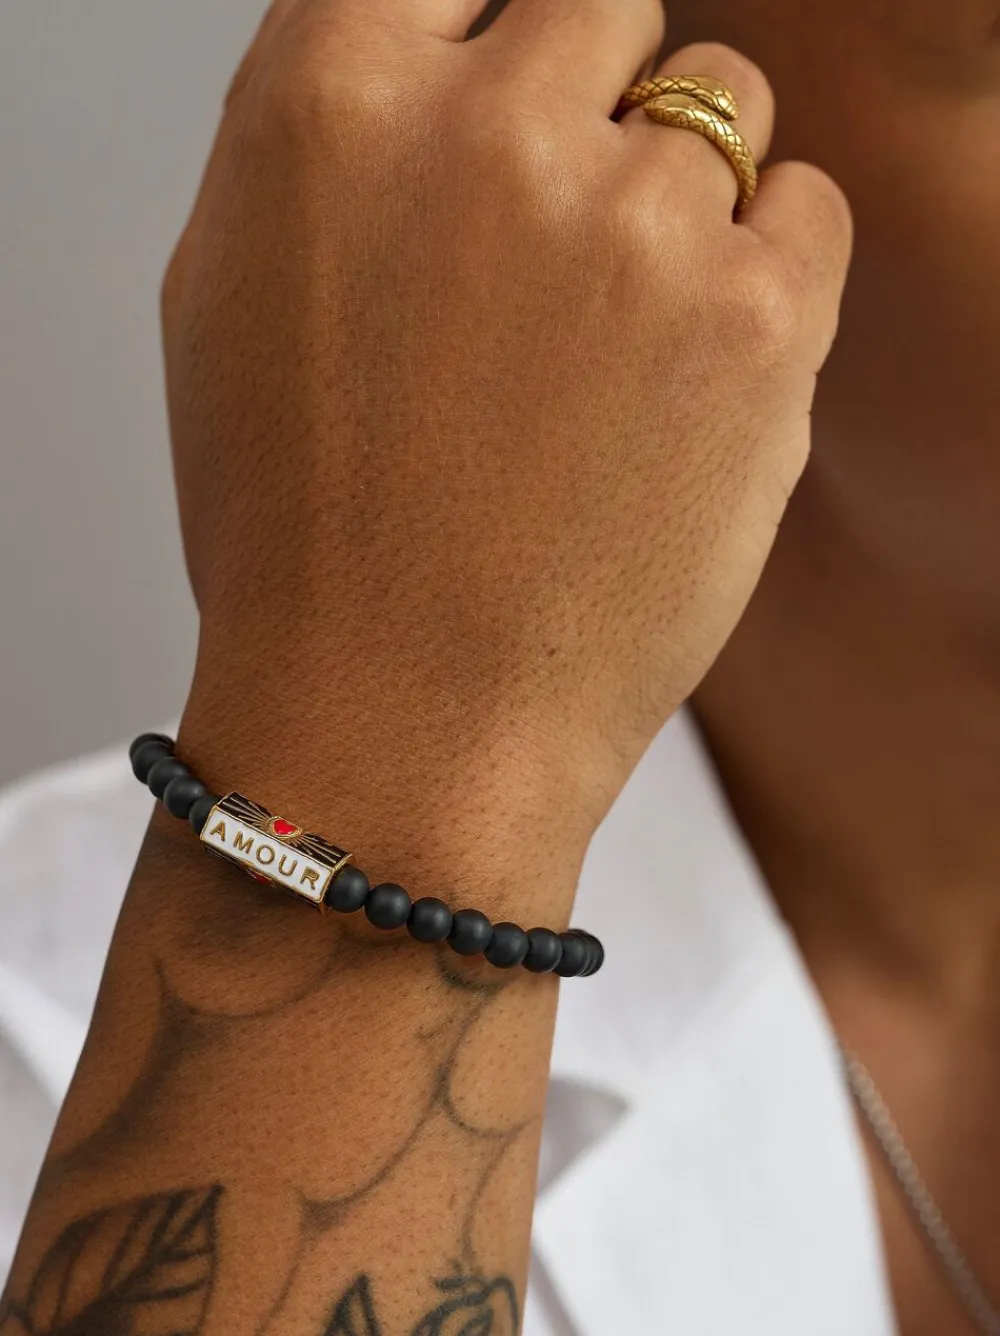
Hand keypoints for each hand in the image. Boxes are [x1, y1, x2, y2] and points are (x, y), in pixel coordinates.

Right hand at [162, 0, 850, 883]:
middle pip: (603, 6)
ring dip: (682, 197)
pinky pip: (807, 209)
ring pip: (722, 106)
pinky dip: (767, 271)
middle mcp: (486, 132)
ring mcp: (634, 220)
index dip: (483, 48)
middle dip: (588, 108)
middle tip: (562, 246)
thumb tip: (424, 59)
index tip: (505, 114)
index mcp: (330, 105)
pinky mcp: (755, 318)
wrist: (405, 718)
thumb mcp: (230, 301)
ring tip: (617, 347)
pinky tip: (691, 375)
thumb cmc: (307, 537)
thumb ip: (331, 144)